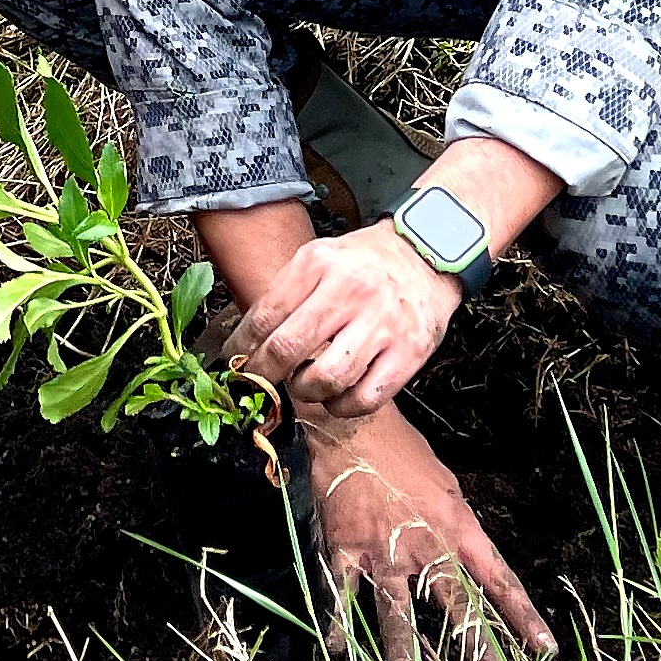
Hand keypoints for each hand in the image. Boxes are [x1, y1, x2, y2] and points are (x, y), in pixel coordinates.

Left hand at [237, 222, 461, 422]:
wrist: (427, 253)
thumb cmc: (366, 262)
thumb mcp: (320, 257)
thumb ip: (288, 293)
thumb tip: (250, 340)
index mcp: (319, 263)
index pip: (265, 315)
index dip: (242, 347)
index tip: (234, 363)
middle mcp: (350, 291)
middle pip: (289, 349)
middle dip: (264, 375)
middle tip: (259, 382)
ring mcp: (382, 324)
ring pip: (326, 379)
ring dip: (305, 392)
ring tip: (303, 385)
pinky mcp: (408, 353)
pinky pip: (364, 398)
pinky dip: (342, 407)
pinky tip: (336, 397)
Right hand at [303, 406, 553, 660]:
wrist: (352, 426)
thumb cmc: (403, 450)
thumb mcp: (446, 485)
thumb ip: (457, 526)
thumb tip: (467, 555)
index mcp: (458, 529)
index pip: (500, 580)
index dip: (523, 617)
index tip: (544, 649)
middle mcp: (426, 546)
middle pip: (457, 606)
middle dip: (477, 648)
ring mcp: (383, 552)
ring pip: (398, 611)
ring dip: (405, 650)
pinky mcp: (345, 550)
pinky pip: (343, 594)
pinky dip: (340, 623)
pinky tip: (339, 649)